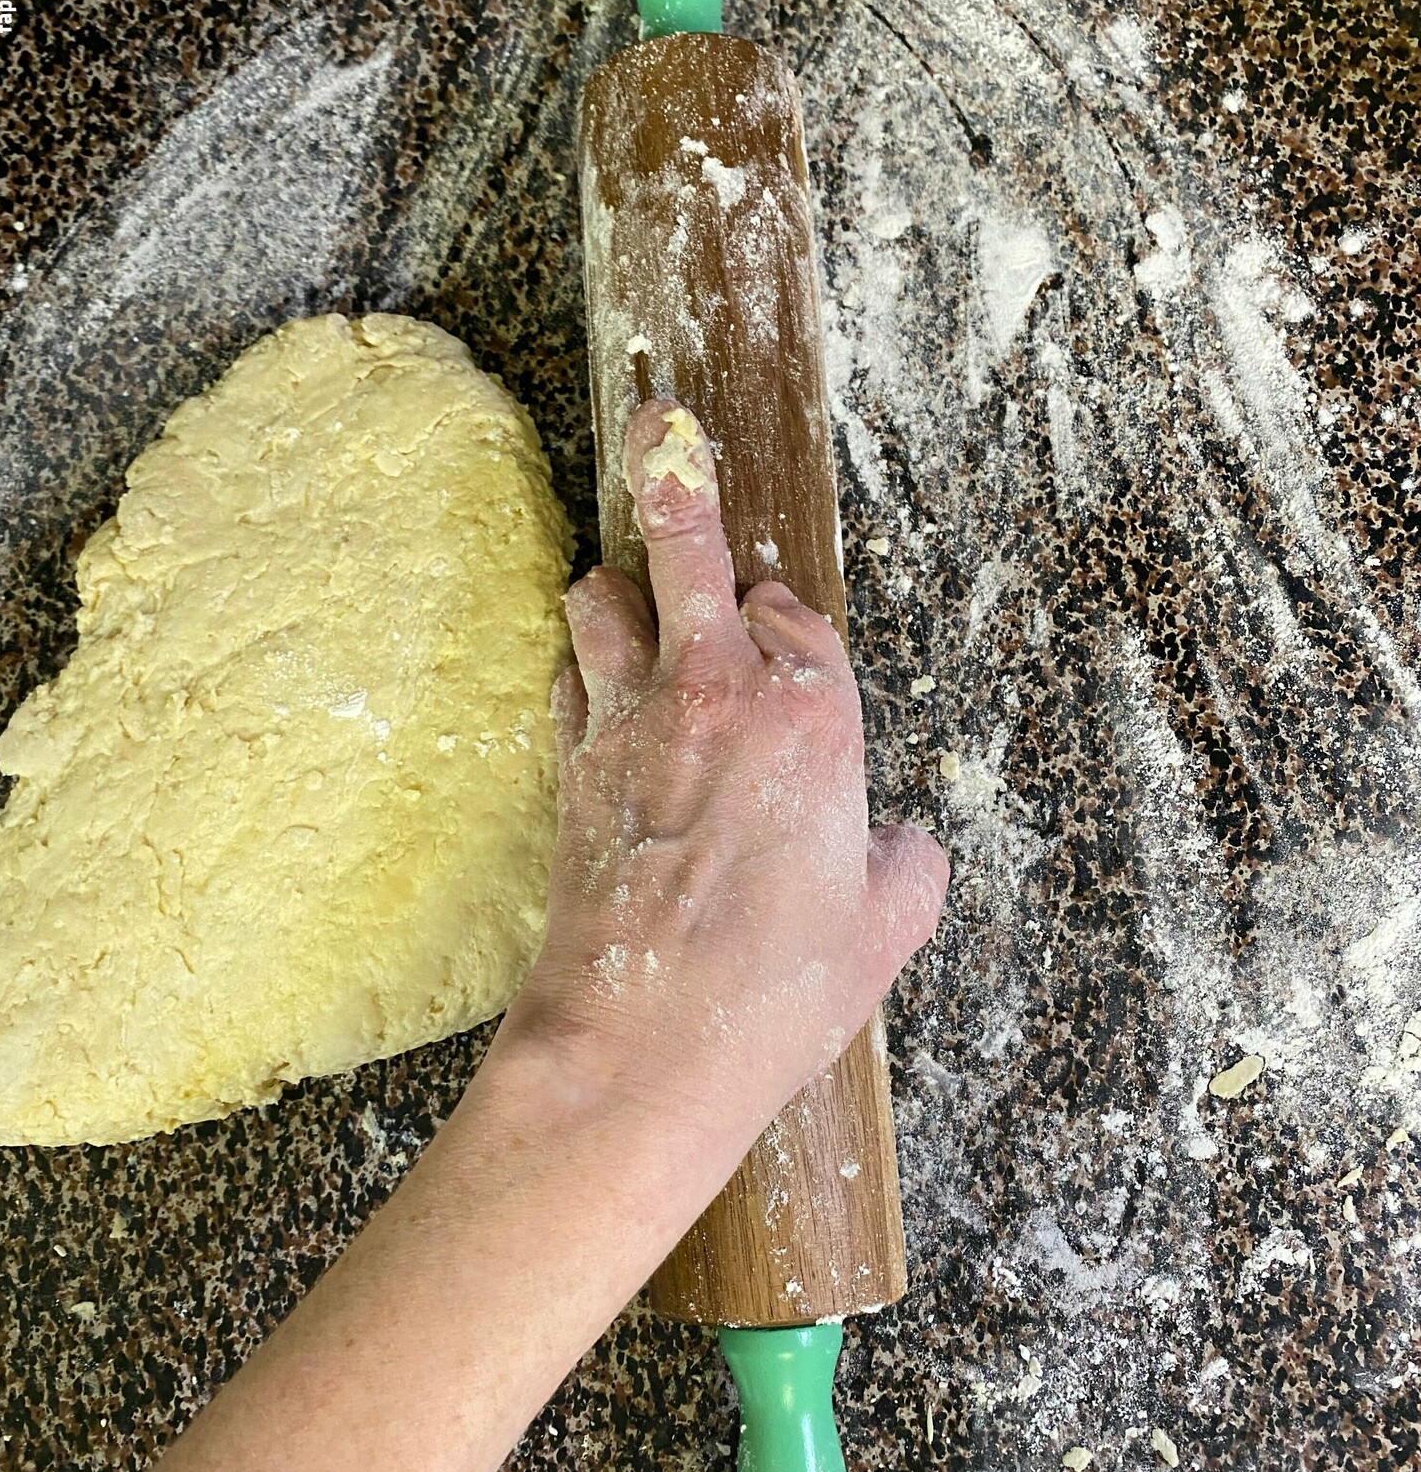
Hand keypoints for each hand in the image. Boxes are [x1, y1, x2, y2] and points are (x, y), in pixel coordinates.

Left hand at [500, 399, 948, 1176]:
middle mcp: (719, 696)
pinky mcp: (570, 766)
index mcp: (814, 720)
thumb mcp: (887, 928)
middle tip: (660, 424)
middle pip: (690, 548)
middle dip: (675, 475)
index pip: (796, 616)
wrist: (642, 1047)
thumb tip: (893, 845)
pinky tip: (595, 696)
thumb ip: (904, 863)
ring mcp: (632, 724)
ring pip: (602, 601)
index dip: (788, 621)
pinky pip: (567, 682)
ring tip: (623, 599)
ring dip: (616, 593)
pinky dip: (581, 676)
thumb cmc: (775, 993)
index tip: (783, 634)